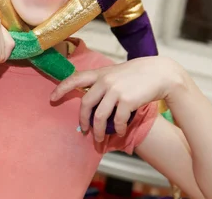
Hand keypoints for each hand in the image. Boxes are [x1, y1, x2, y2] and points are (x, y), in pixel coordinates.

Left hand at [50, 56, 185, 141]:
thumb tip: (91, 102)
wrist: (160, 73)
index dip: (62, 88)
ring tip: (100, 139)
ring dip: (99, 131)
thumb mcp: (116, 73)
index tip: (52, 98)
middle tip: (84, 130)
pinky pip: (117, 120)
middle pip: (85, 104)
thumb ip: (103, 83)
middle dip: (83, 120)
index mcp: (100, 73)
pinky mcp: (127, 100)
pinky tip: (121, 132)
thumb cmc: (138, 74)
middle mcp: (105, 80)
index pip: (75, 78)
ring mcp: (115, 90)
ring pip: (100, 116)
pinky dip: (118, 129)